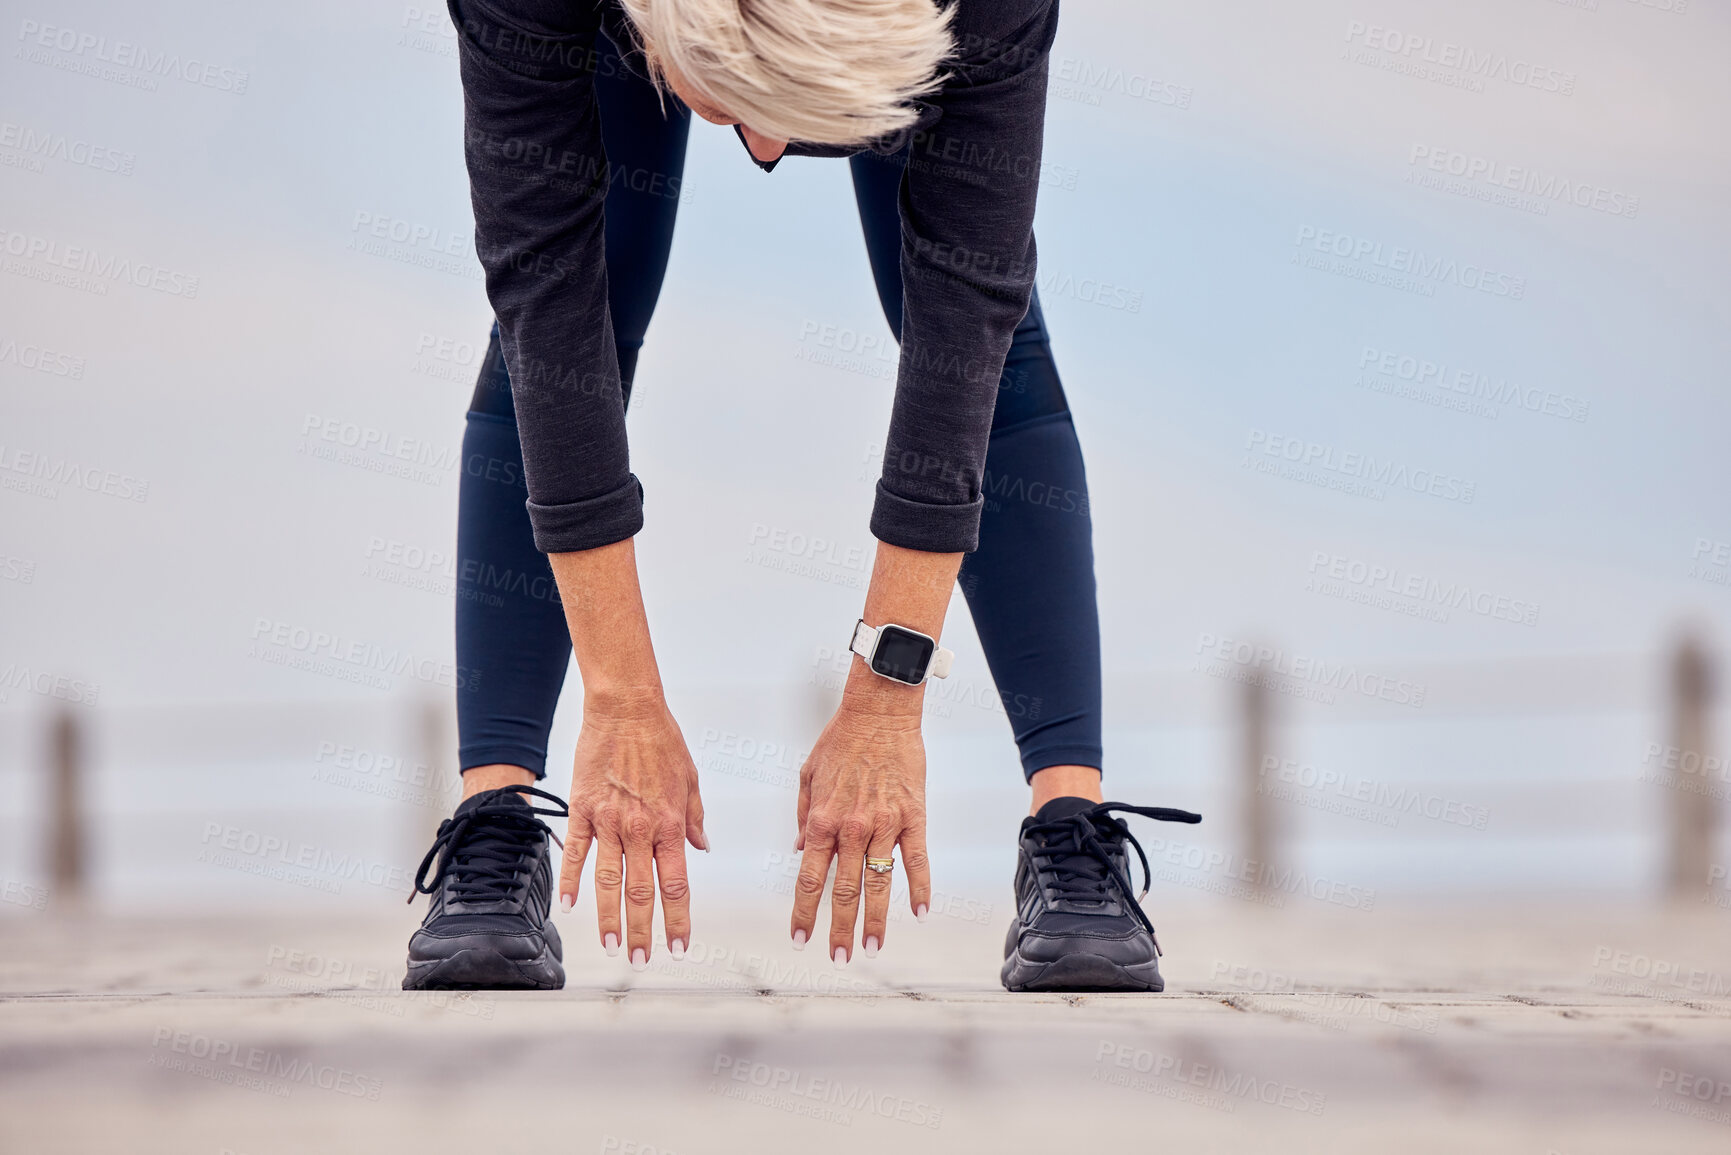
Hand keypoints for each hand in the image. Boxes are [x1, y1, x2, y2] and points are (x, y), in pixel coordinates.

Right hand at [559, 692, 707, 966]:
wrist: (626, 708)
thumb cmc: (662, 740)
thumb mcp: (691, 779)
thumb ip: (695, 819)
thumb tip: (700, 849)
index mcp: (671, 824)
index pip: (676, 885)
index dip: (677, 920)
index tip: (678, 946)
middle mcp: (641, 829)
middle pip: (641, 892)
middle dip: (644, 931)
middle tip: (643, 960)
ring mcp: (609, 821)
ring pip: (608, 881)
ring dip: (609, 918)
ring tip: (612, 946)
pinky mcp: (582, 809)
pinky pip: (577, 852)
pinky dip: (573, 881)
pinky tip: (571, 907)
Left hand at [790, 699, 931, 962]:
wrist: (879, 713)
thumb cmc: (840, 741)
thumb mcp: (807, 777)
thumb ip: (803, 817)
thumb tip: (799, 852)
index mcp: (821, 820)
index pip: (808, 878)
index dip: (803, 912)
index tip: (799, 939)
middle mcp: (851, 828)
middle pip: (844, 890)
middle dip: (839, 928)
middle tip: (838, 958)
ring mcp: (884, 824)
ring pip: (879, 883)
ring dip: (874, 920)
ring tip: (872, 949)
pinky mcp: (913, 817)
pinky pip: (917, 860)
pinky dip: (919, 888)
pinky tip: (919, 913)